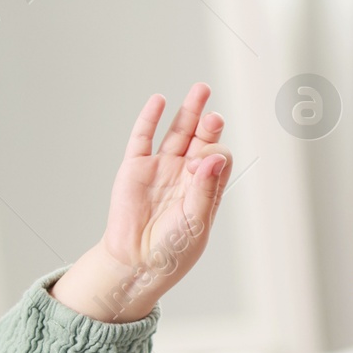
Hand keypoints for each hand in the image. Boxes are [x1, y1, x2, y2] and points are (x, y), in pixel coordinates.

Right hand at [49, 83, 232, 321]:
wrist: (136, 262)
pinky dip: (150, 119)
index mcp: (205, 187)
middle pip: (201, 139)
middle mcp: (184, 174)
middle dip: (209, 125)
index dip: (213, 155)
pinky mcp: (134, 168)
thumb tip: (214, 157)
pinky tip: (159, 101)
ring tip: (200, 90)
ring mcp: (160, 168)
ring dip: (188, 112)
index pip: (217, 158)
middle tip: (213, 115)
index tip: (202, 166)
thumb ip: (205, 188)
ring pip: (177, 132)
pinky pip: (142, 138)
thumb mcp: (196, 221)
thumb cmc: (172, 249)